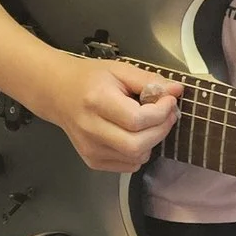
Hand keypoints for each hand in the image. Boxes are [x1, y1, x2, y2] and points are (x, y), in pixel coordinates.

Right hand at [34, 56, 181, 172]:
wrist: (58, 93)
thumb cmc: (91, 78)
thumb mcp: (120, 70)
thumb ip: (149, 80)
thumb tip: (177, 90)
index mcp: (96, 101)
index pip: (136, 120)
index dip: (160, 112)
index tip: (169, 100)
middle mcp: (90, 129)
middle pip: (137, 145)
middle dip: (161, 130)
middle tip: (167, 114)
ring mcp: (90, 149)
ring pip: (135, 157)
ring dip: (152, 141)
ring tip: (150, 123)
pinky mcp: (92, 160)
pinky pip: (128, 165)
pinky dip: (139, 152)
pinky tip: (135, 135)